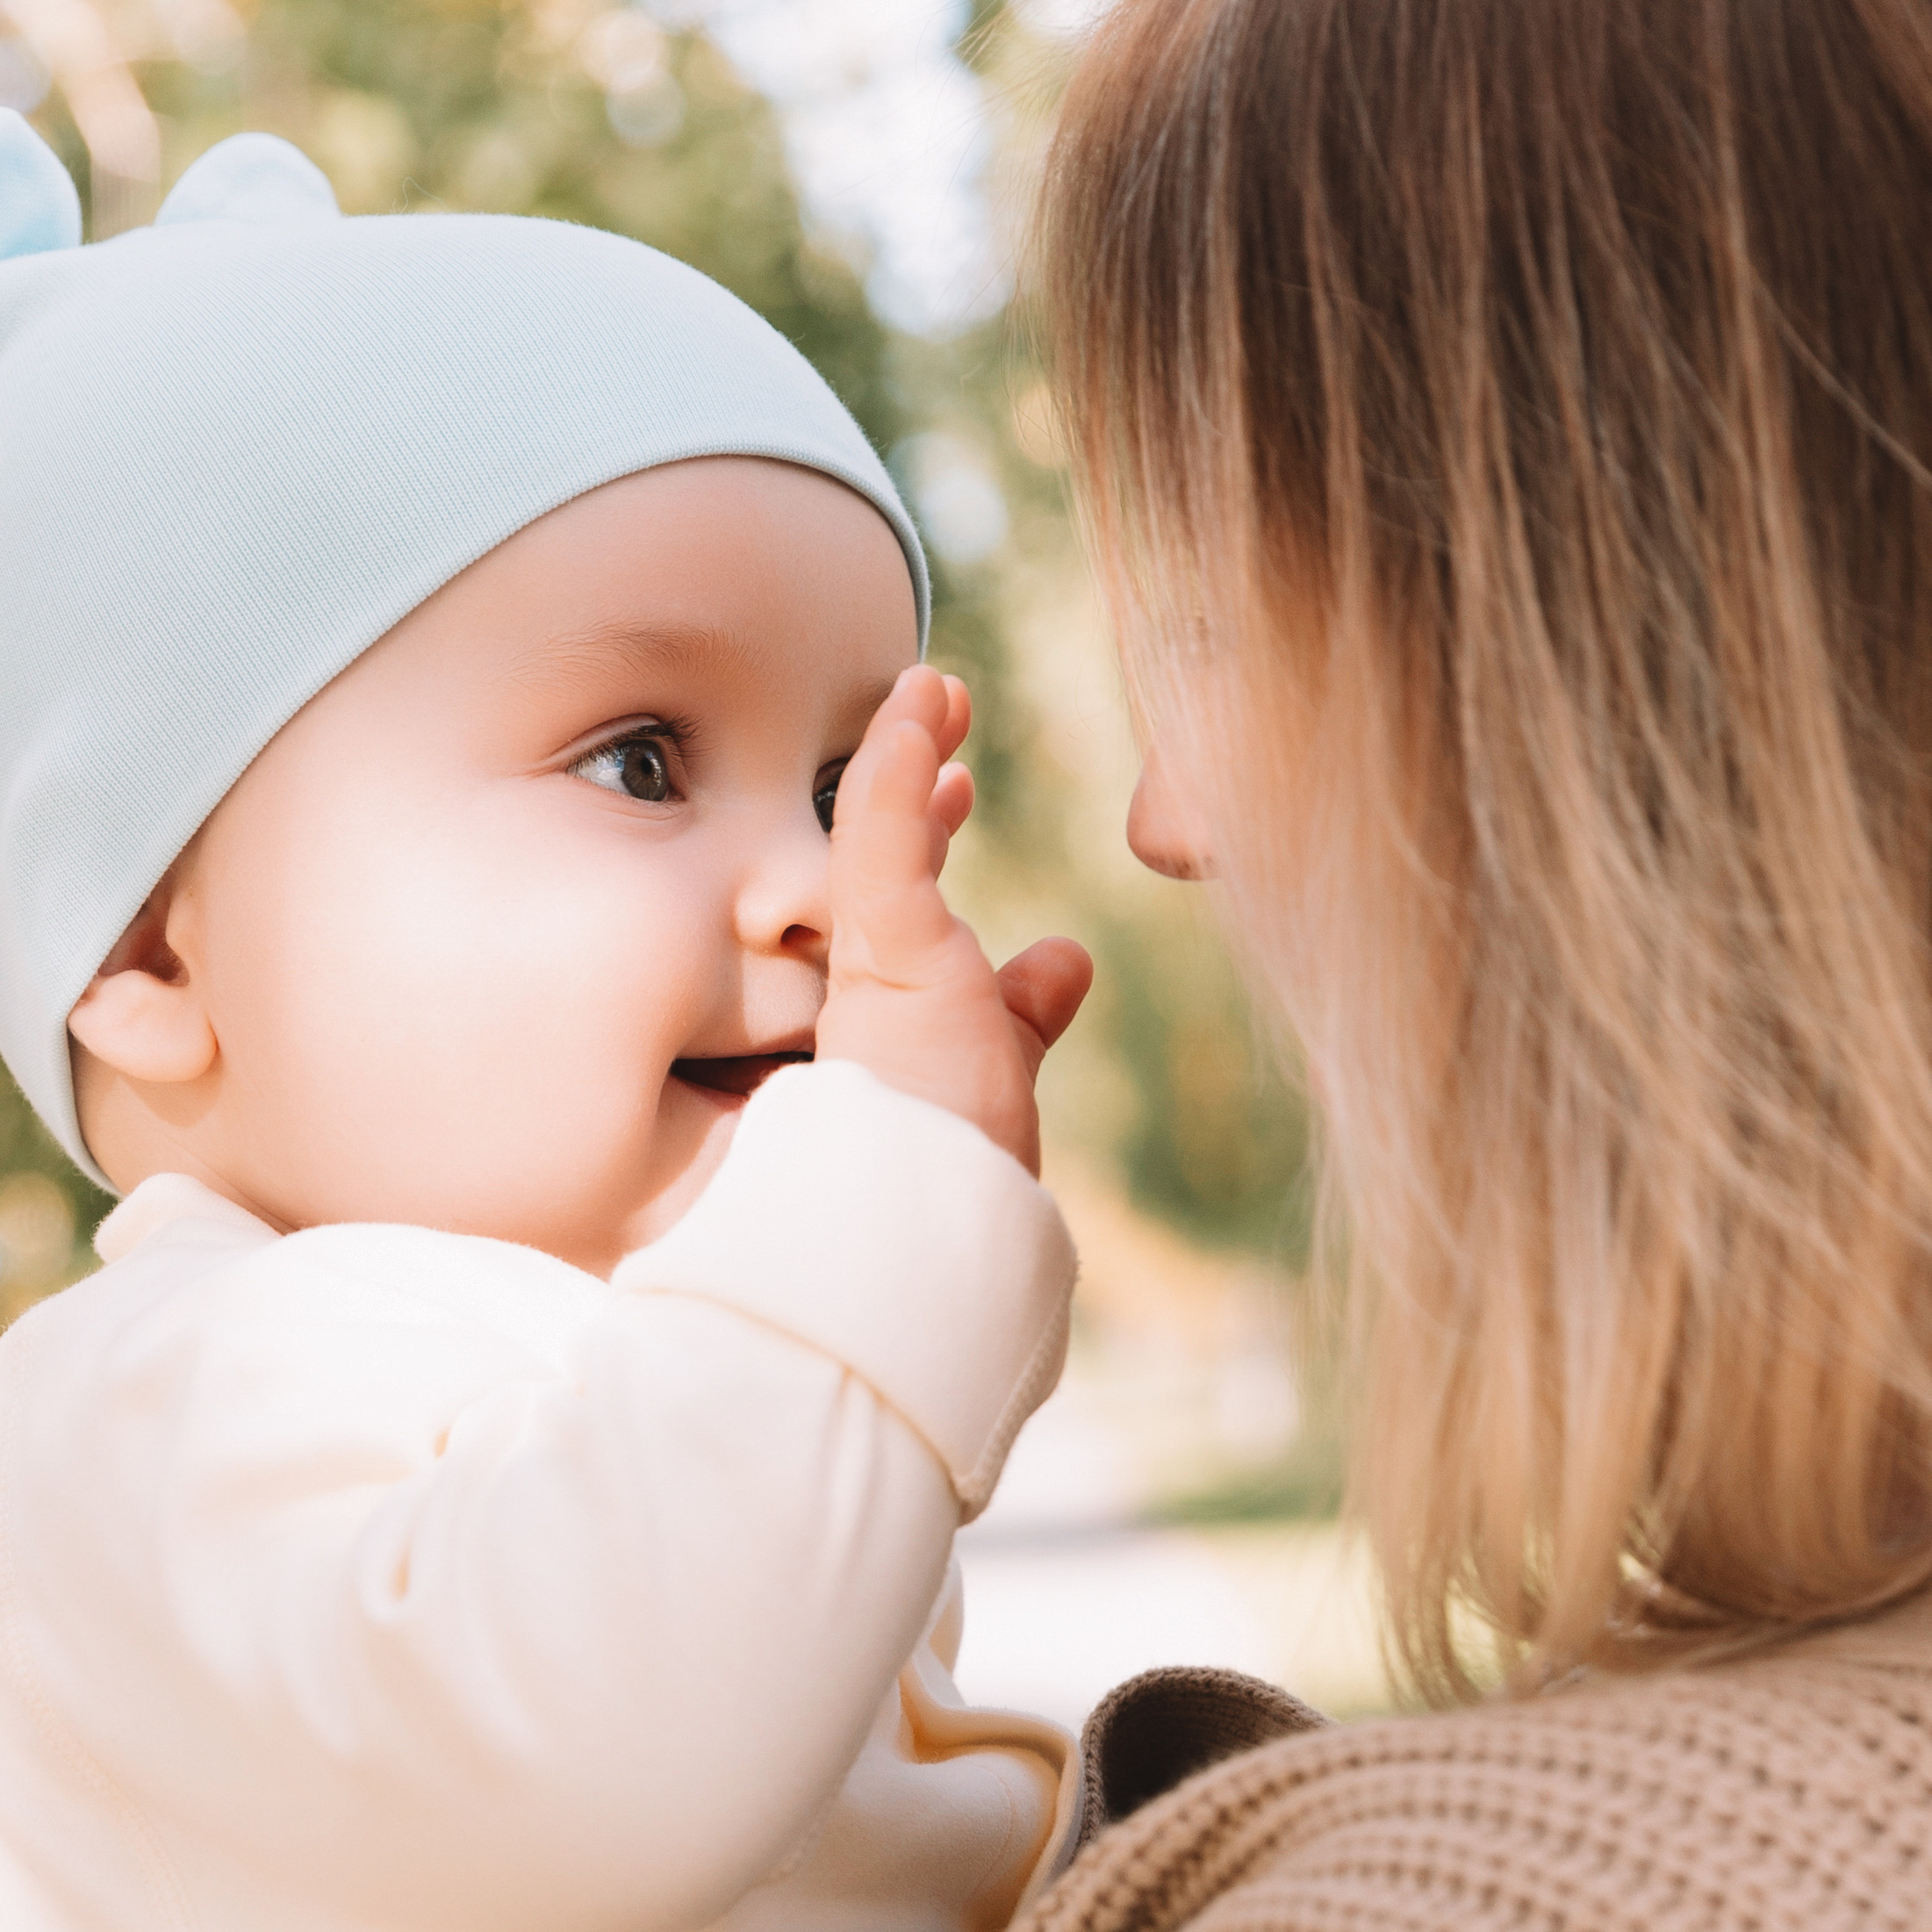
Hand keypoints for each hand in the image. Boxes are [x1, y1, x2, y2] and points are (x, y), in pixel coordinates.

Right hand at [816, 666, 1091, 1174]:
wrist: (912, 1245)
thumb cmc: (954, 1192)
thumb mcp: (1000, 1082)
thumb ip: (1023, 1016)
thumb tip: (1068, 958)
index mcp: (893, 1037)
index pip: (904, 919)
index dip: (924, 843)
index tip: (958, 784)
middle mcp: (863, 1002)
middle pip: (880, 872)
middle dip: (911, 787)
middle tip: (944, 714)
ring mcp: (863, 978)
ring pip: (873, 846)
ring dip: (904, 753)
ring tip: (934, 685)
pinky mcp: (880, 959)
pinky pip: (881, 840)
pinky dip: (900, 763)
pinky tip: (924, 697)